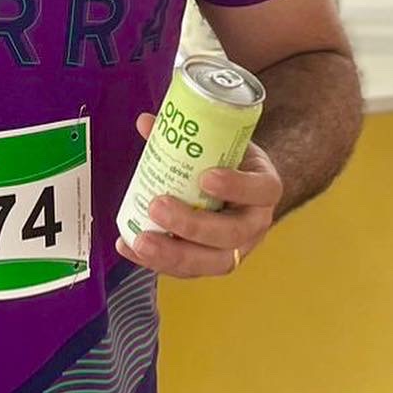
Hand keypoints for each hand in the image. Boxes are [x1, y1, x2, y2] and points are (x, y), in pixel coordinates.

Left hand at [115, 112, 281, 277]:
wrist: (238, 189)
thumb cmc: (229, 163)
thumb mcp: (219, 145)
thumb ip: (187, 135)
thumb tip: (145, 122)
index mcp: (264, 188)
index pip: (261, 189)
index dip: (236, 186)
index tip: (206, 176)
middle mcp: (255, 223)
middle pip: (232, 233)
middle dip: (192, 225)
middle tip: (157, 206)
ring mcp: (237, 249)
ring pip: (212, 262)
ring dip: (172, 253)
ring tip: (140, 240)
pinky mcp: (212, 263)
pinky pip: (187, 270)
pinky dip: (154, 262)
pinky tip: (128, 246)